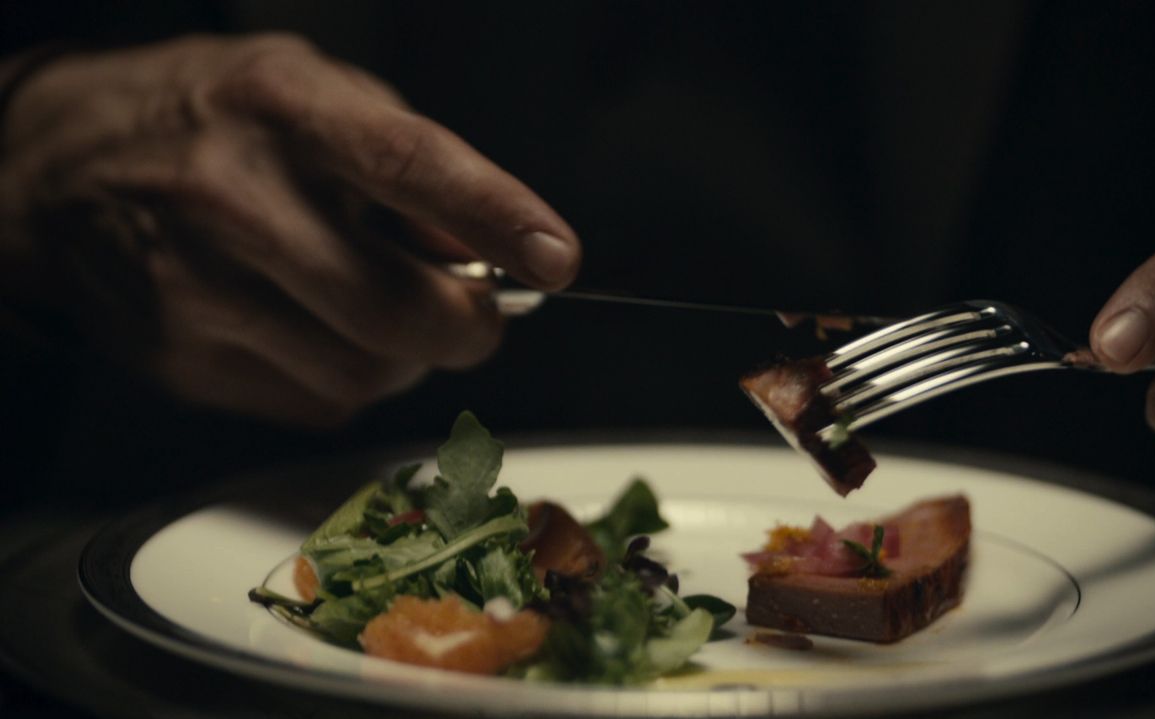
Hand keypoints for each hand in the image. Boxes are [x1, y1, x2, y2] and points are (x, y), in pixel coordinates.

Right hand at [0, 34, 578, 425]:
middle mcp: (233, 200)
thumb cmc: (207, 120)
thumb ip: (408, 162)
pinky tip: (318, 329)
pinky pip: (315, 402)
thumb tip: (488, 249)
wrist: (55, 169)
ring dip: (407, 357)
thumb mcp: (313, 93)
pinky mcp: (182, 360)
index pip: (406, 165)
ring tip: (381, 309)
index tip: (555, 259)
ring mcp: (198, 291)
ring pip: (363, 374)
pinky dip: (347, 378)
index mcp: (281, 110)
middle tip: (477, 314)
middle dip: (466, 328)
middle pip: (392, 308)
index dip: (494, 216)